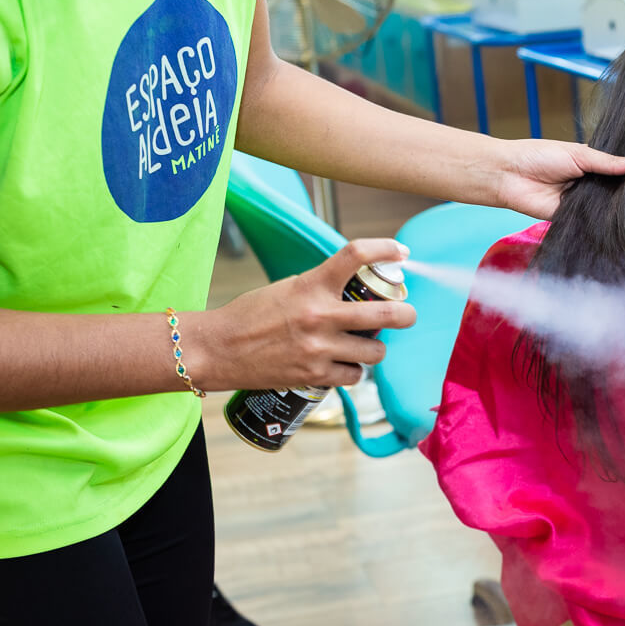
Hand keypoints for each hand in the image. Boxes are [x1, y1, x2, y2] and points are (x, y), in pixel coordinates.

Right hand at [187, 239, 415, 390]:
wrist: (217, 349)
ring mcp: (319, 348)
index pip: (356, 255)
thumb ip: (320, 287)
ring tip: (365, 346)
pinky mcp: (314, 376)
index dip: (386, 249)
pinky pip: (354, 376)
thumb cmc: (249, 316)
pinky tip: (346, 366)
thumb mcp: (287, 288)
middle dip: (405, 314)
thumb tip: (354, 289)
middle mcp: (320, 316)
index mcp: (312, 285)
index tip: (401, 252)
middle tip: (407, 314)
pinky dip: (353, 372)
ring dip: (375, 349)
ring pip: (375, 351)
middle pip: (386, 314)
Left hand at [495, 139, 624, 223]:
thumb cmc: (540, 156)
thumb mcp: (579, 154)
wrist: (510, 175)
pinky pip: (602, 222)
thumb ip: (609, 162)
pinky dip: (621, 223)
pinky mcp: (576, 219)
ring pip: (616, 207)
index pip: (624, 169)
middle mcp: (592, 184)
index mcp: (593, 164)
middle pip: (624, 189)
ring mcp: (585, 202)